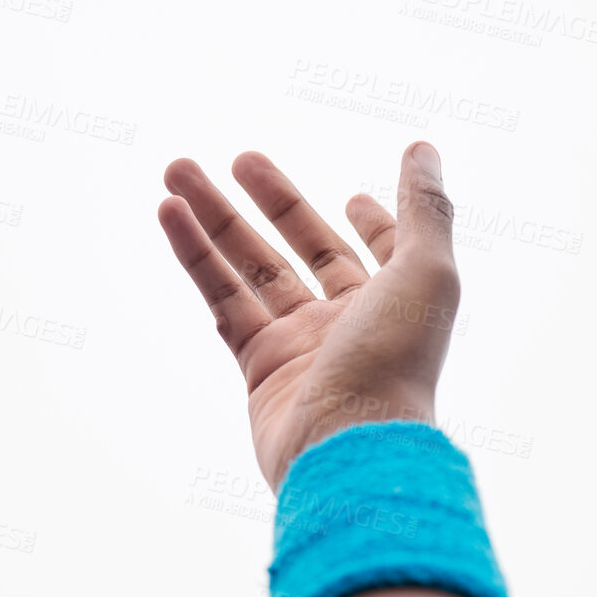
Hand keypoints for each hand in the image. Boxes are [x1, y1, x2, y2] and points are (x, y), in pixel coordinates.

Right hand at [158, 142, 460, 492]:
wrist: (348, 447)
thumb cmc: (397, 362)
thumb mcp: (426, 272)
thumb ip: (424, 209)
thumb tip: (422, 149)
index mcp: (395, 303)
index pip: (381, 256)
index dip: (372, 226)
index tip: (353, 200)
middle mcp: (349, 323)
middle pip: (304, 249)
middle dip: (271, 201)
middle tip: (236, 159)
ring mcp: (300, 346)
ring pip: (251, 268)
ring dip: (214, 219)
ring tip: (176, 173)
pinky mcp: (258, 366)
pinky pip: (222, 300)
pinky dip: (195, 257)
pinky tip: (171, 215)